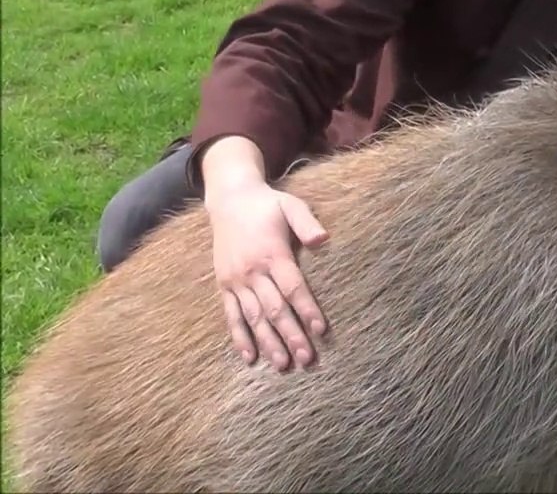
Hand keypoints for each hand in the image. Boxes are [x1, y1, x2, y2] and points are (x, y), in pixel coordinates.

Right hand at [206, 181, 329, 371]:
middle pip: (274, 309)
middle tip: (306, 359)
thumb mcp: (290, 206)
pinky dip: (239, 337)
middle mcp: (252, 271)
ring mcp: (236, 280)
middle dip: (291, 335)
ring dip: (268, 342)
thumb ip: (306, 222)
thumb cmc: (268, 205)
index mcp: (272, 253)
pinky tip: (250, 357)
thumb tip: (323, 238)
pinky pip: (231, 315)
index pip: (293, 287)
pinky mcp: (224, 285)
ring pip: (253, 317)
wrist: (229, 200)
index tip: (321, 330)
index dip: (307, 309)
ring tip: (282, 365)